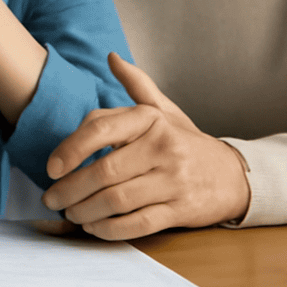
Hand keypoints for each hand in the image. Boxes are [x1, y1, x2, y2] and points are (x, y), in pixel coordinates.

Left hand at [41, 53, 250, 238]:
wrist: (234, 175)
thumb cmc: (186, 142)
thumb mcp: (164, 110)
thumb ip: (136, 84)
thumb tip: (111, 57)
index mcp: (151, 120)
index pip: (101, 129)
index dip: (71, 148)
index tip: (52, 167)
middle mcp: (162, 148)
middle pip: (104, 171)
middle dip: (71, 189)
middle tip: (52, 199)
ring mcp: (173, 181)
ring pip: (117, 200)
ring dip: (86, 211)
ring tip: (69, 213)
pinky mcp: (181, 210)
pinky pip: (139, 223)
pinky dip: (110, 228)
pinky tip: (94, 227)